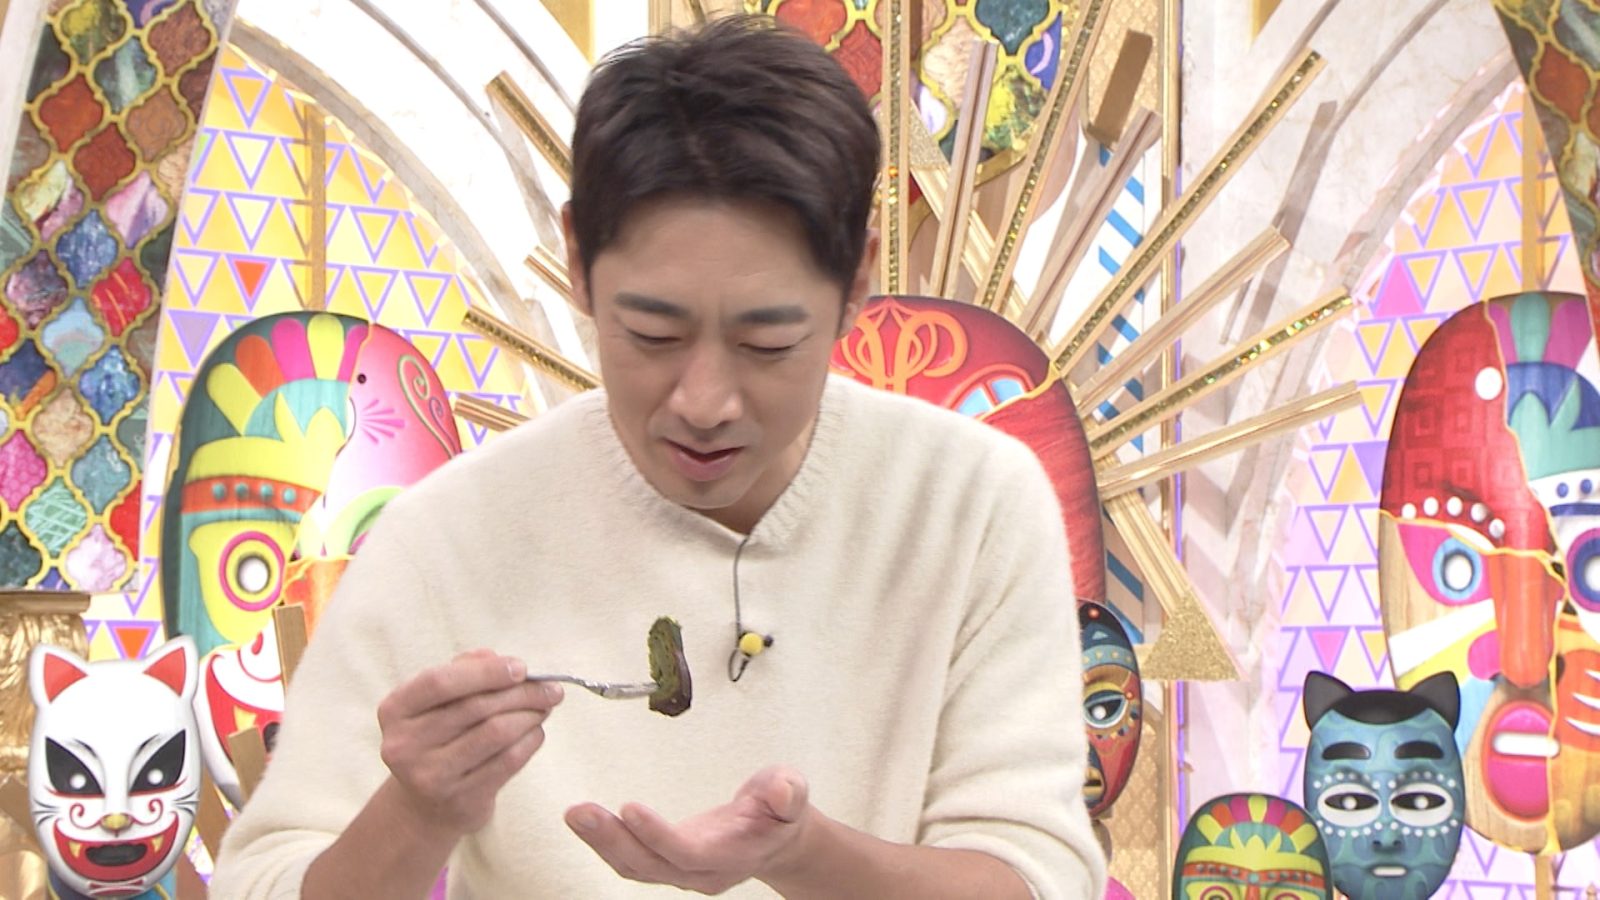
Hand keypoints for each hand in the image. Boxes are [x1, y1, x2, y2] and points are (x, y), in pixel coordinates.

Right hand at [376, 648, 562, 835]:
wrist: (426, 806)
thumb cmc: (438, 738)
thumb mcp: (438, 702)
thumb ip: (464, 671)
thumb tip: (497, 658)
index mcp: (395, 710)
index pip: (440, 682)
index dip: (485, 672)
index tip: (521, 667)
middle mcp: (405, 745)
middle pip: (475, 707)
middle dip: (522, 693)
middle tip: (551, 689)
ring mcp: (431, 776)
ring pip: (496, 733)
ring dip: (530, 715)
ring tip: (544, 708)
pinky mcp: (460, 799)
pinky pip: (508, 761)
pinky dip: (530, 741)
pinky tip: (535, 732)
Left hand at [566, 765, 813, 894]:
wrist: (778, 838)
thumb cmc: (781, 812)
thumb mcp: (794, 792)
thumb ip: (788, 793)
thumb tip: (783, 792)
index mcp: (731, 854)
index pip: (688, 852)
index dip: (657, 834)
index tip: (629, 808)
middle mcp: (702, 871)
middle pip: (650, 865)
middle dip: (612, 840)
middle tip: (581, 812)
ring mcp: (681, 872)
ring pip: (634, 866)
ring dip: (601, 841)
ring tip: (575, 814)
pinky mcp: (666, 863)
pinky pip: (630, 860)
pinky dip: (605, 842)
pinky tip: (585, 821)